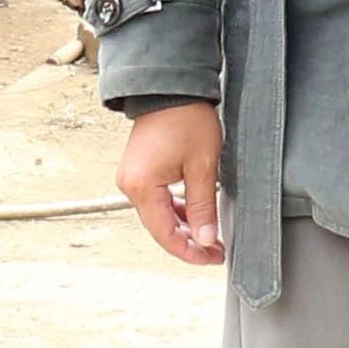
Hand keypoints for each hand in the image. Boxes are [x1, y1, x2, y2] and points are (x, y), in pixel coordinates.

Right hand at [120, 101, 224, 266]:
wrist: (172, 88)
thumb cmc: (188, 120)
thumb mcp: (203, 165)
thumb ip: (203, 205)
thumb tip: (206, 239)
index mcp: (141, 188)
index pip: (164, 233)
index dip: (189, 251)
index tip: (212, 258)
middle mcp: (130, 186)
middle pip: (160, 227)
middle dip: (190, 242)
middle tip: (217, 252)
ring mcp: (133, 179)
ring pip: (160, 214)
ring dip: (184, 226)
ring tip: (212, 237)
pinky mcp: (140, 171)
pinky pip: (158, 199)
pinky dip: (177, 209)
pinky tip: (197, 216)